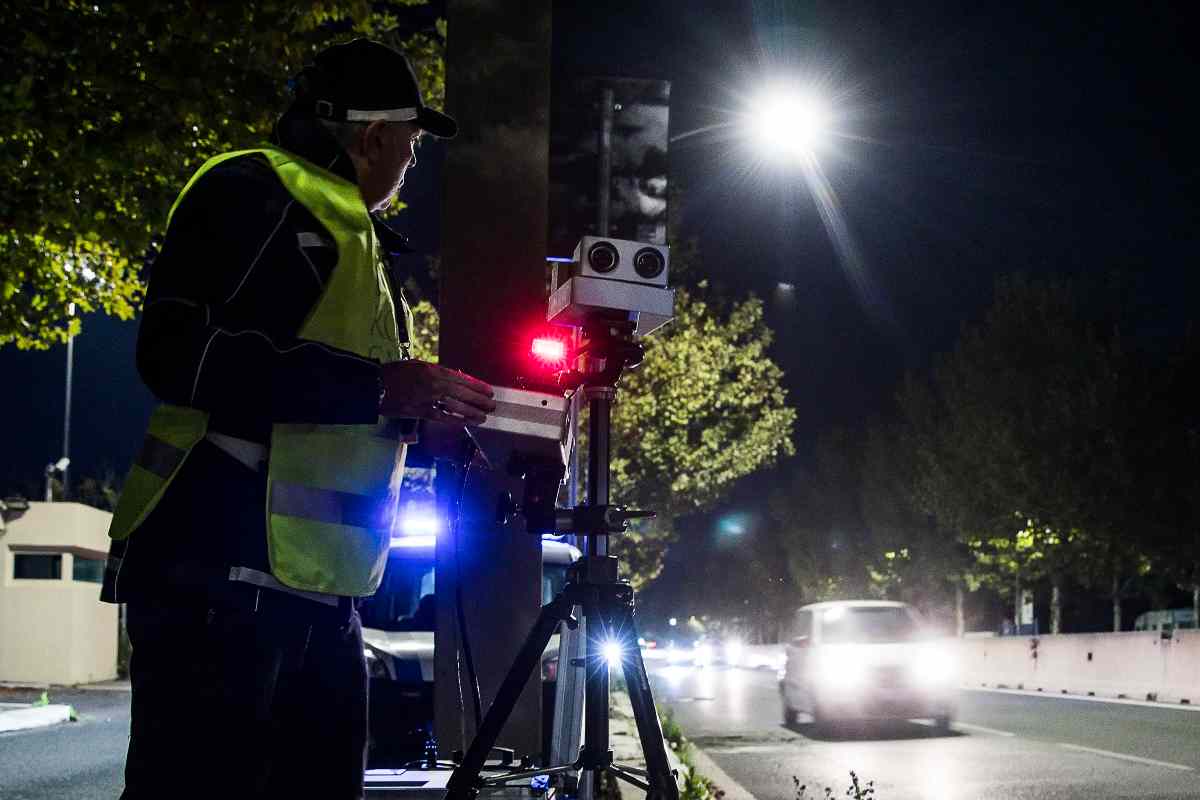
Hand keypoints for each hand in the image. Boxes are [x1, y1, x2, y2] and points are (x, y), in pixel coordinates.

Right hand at [378, 360, 496, 424]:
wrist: (375, 385)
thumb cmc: (395, 373)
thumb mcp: (417, 366)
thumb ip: (436, 372)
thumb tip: (455, 378)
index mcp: (434, 369)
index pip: (462, 378)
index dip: (477, 386)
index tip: (488, 391)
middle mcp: (434, 383)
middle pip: (463, 392)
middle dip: (480, 400)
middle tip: (492, 405)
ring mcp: (428, 398)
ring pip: (456, 406)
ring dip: (472, 412)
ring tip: (483, 416)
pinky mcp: (420, 411)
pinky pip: (443, 417)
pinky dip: (456, 420)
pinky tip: (466, 422)